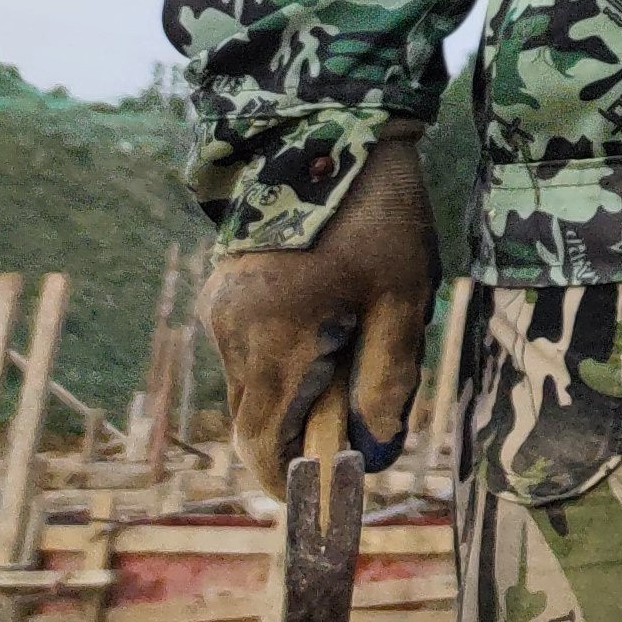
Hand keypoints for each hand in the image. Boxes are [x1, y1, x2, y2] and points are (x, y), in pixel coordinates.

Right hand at [198, 127, 433, 499]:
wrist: (326, 125)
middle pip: (256, 416)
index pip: (262, 442)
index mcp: (273, 339)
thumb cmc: (375, 212)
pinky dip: (281, 355)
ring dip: (294, 388)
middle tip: (356, 424)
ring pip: (250, 382)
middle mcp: (231, 331)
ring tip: (353, 346)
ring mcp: (219, 308)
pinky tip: (327, 321)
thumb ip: (388, 377)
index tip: (318, 495)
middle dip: (302, 431)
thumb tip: (376, 448)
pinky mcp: (221, 288)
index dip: (287, 477)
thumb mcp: (403, 295)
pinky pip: (246, 346)